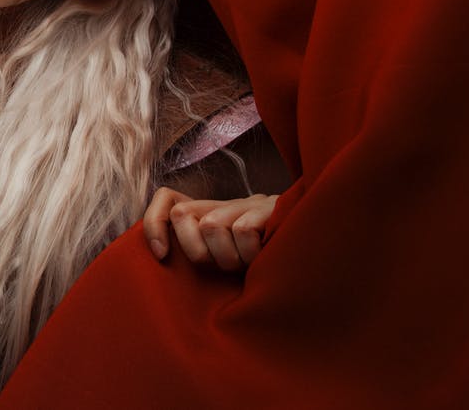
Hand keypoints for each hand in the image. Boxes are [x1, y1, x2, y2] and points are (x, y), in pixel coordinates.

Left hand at [143, 186, 276, 270]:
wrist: (313, 249)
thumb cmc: (264, 266)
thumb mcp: (226, 264)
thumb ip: (201, 258)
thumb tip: (166, 266)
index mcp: (208, 216)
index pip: (167, 201)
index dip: (155, 224)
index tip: (161, 255)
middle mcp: (223, 205)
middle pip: (184, 216)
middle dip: (198, 252)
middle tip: (225, 268)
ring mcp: (246, 204)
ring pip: (212, 225)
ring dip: (228, 256)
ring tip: (249, 265)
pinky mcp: (268, 207)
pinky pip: (242, 230)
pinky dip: (250, 252)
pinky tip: (265, 257)